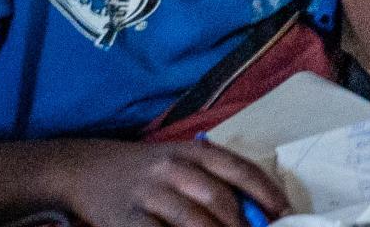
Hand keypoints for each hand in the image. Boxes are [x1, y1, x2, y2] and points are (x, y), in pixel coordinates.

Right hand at [53, 139, 289, 226]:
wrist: (83, 168)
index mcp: (192, 151)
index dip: (267, 193)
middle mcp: (172, 168)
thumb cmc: (144, 169)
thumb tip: (256, 210)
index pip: (240, 169)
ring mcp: (148, 193)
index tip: (287, 213)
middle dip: (244, 225)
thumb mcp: (179, 161)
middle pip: (219, 199)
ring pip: (192, 221)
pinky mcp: (125, 218)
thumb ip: (213, 179)